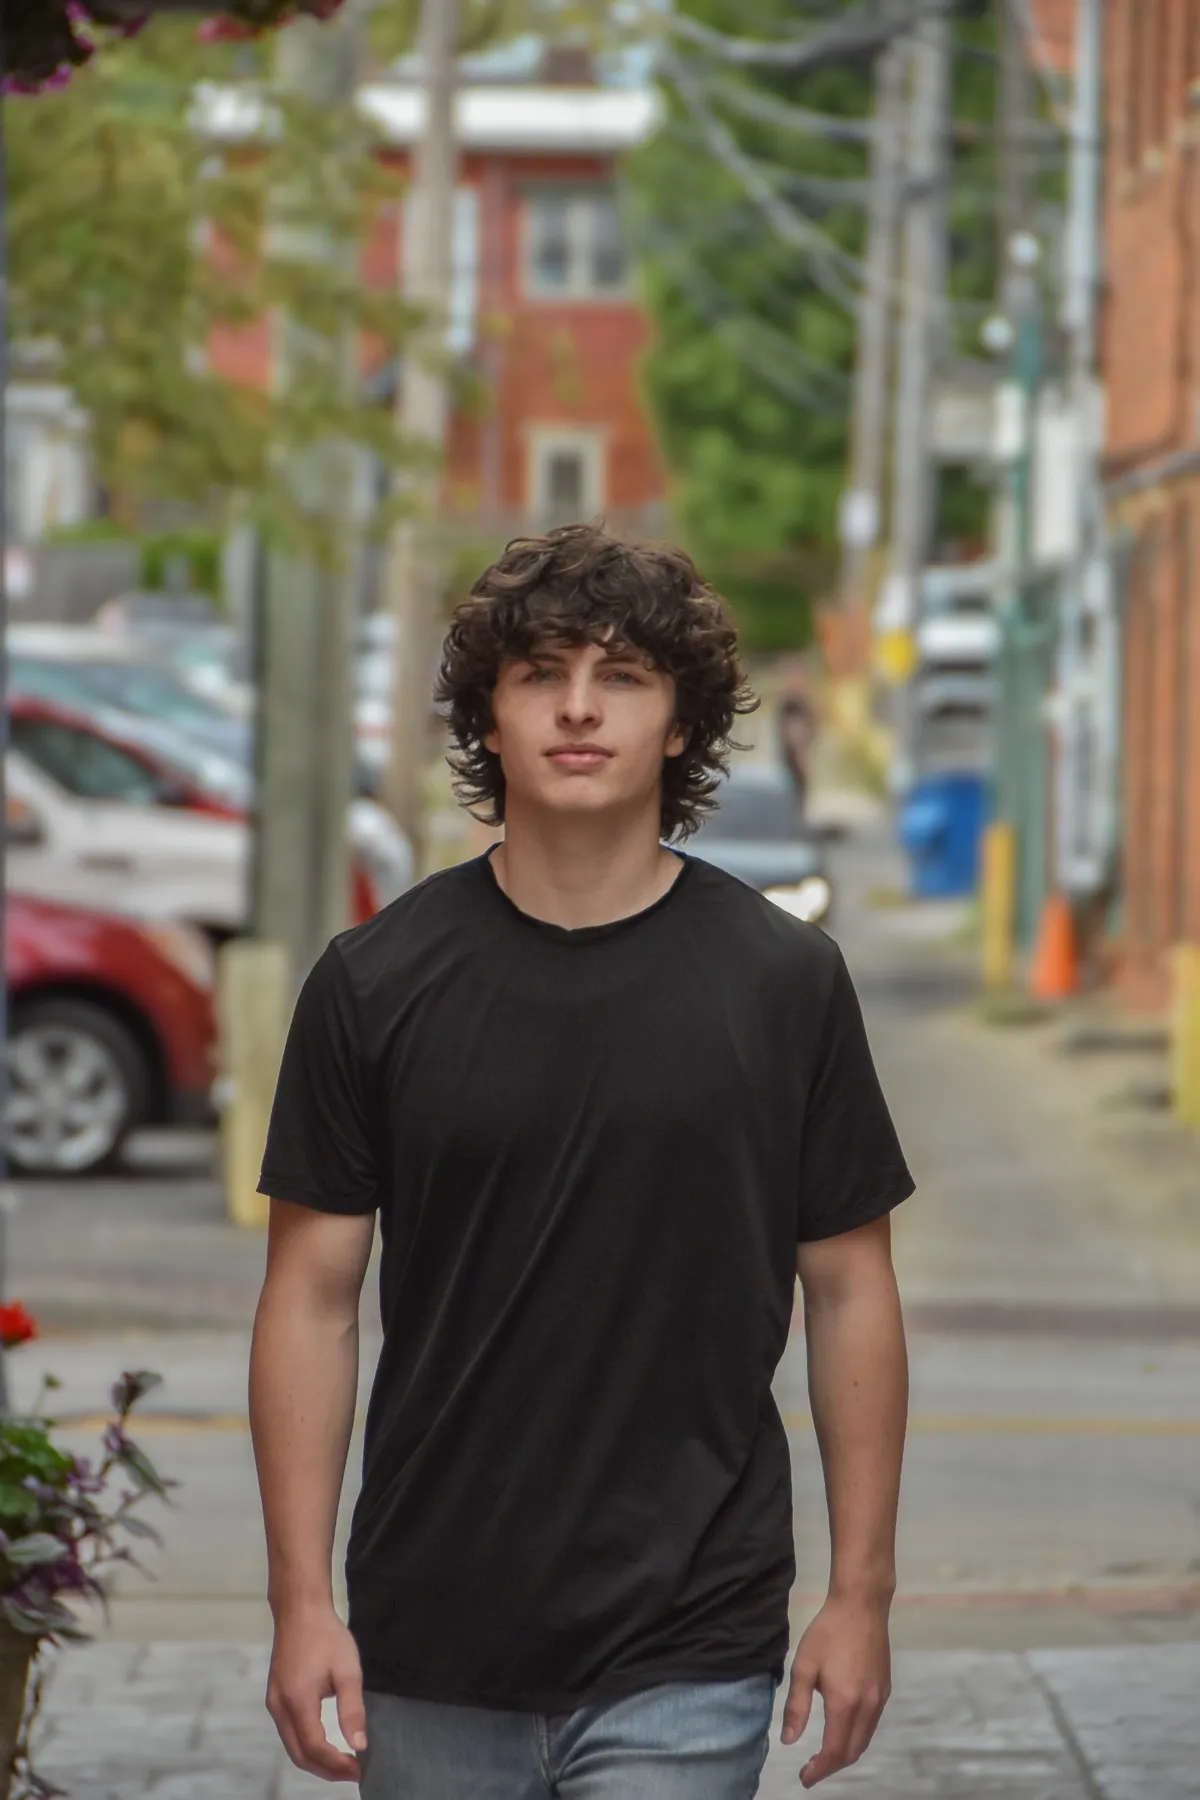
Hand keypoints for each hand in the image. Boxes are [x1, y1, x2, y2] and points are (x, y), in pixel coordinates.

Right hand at [266, 1604, 366, 1781]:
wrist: (300, 1610)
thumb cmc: (326, 1635)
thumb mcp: (347, 1670)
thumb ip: (352, 1710)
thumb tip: (359, 1745)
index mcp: (298, 1701)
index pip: (315, 1748)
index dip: (336, 1765)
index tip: (358, 1770)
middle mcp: (280, 1706)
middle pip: (299, 1754)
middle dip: (325, 1770)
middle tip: (352, 1772)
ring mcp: (274, 1702)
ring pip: (291, 1746)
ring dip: (315, 1760)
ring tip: (342, 1762)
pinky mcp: (275, 1697)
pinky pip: (288, 1732)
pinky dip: (306, 1745)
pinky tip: (324, 1743)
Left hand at [780, 1594, 891, 1787]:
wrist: (861, 1605)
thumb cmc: (828, 1632)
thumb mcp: (804, 1666)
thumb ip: (796, 1706)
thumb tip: (789, 1741)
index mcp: (845, 1703)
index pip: (834, 1751)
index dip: (819, 1770)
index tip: (804, 1778)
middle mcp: (867, 1707)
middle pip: (852, 1752)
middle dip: (831, 1766)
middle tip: (810, 1770)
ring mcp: (879, 1699)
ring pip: (864, 1741)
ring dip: (844, 1754)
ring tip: (823, 1755)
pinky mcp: (885, 1690)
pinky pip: (871, 1725)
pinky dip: (856, 1738)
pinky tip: (841, 1730)